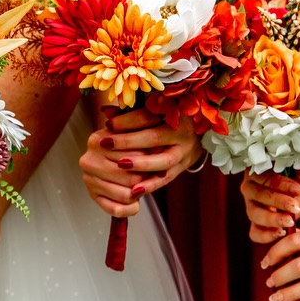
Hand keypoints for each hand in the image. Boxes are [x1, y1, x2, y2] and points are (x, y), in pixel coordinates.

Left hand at [80, 109, 199, 218]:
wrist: (193, 137)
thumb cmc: (166, 121)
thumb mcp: (152, 112)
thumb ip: (130, 112)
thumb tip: (106, 111)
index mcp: (174, 113)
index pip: (148, 116)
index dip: (127, 120)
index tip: (108, 125)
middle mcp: (182, 133)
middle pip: (155, 137)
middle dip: (128, 141)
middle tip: (106, 143)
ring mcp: (184, 152)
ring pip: (163, 160)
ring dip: (141, 164)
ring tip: (120, 164)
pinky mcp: (182, 168)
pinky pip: (167, 179)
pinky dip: (151, 185)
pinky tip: (134, 190)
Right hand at [243, 166, 299, 243]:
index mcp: (257, 171)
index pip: (266, 178)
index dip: (283, 185)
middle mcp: (249, 188)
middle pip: (258, 195)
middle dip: (278, 202)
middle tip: (296, 207)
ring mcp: (250, 207)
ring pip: (254, 214)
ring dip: (272, 219)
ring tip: (290, 222)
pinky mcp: (255, 224)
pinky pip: (255, 233)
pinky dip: (266, 236)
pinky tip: (282, 233)